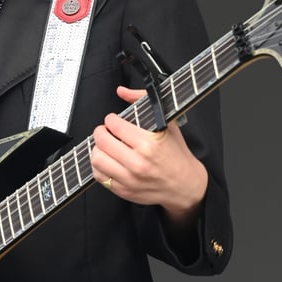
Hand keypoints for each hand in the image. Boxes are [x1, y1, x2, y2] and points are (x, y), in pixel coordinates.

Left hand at [91, 86, 207, 223]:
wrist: (185, 185)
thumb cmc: (176, 154)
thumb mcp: (167, 124)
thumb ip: (143, 102)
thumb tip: (122, 91)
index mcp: (149, 144)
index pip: (115, 125)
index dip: (111, 119)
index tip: (113, 120)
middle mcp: (138, 163)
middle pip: (102, 141)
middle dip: (100, 132)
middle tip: (105, 131)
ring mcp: (130, 179)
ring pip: (97, 159)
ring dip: (97, 149)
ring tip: (105, 146)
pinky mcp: (124, 190)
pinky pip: (99, 176)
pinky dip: (99, 166)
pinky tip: (107, 160)